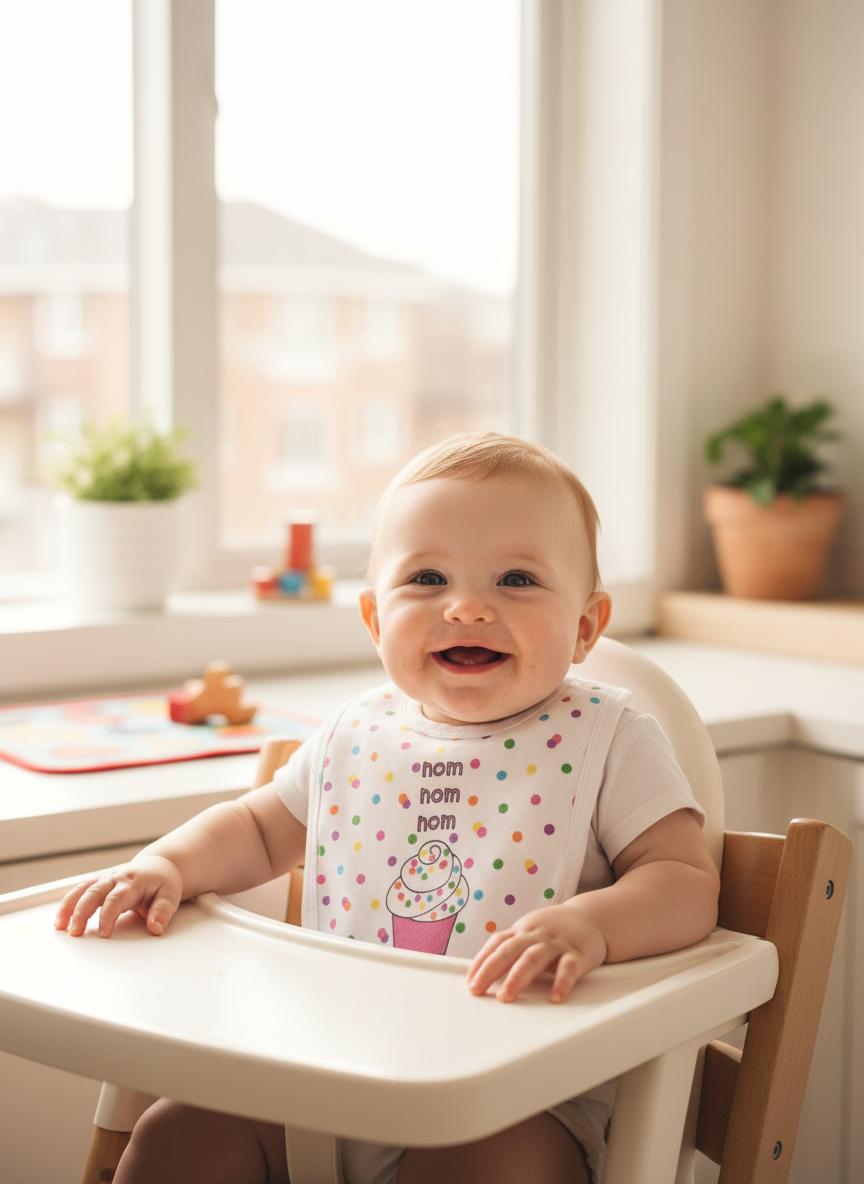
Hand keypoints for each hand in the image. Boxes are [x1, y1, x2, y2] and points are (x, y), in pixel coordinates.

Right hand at [54, 855, 183, 937]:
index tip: (104, 934)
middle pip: (94, 892)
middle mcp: (116, 877)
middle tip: (75, 932)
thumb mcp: (170, 896)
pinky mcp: (98, 881)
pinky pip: (79, 889)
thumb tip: (156, 929)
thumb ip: (162, 912)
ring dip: (69, 906)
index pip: (116, 899)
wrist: (158, 866)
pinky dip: (67, 903)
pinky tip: (60, 919)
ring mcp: (105, 878)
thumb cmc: (163, 882)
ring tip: (60, 926)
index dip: (108, 916)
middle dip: (81, 912)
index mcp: (133, 882)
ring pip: (82, 888)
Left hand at [466, 903, 607, 1003]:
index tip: (469, 982)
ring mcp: (556, 943)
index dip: (481, 962)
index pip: (496, 944)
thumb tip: (482, 971)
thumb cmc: (554, 930)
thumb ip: (510, 948)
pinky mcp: (578, 953)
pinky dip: (561, 983)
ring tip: (505, 996)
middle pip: (509, 951)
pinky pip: (569, 968)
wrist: (591, 918)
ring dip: (517, 978)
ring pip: (534, 959)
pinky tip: (555, 998)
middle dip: (490, 970)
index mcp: (522, 931)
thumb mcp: (529, 933)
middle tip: (477, 990)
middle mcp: (536, 936)